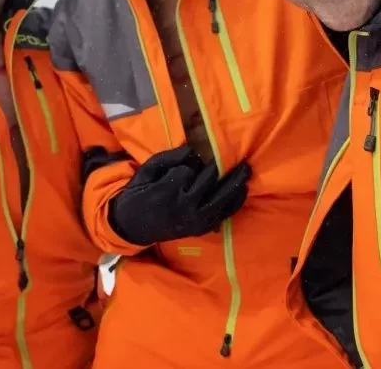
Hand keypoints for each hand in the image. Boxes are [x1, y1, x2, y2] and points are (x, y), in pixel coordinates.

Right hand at [107, 145, 251, 245]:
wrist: (134, 225)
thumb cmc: (139, 193)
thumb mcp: (147, 170)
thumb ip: (168, 158)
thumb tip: (193, 151)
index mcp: (166, 192)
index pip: (187, 171)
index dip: (187, 165)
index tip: (183, 166)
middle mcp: (184, 207)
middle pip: (208, 182)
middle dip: (216, 169)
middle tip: (226, 160)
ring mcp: (195, 220)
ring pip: (221, 198)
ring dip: (236, 182)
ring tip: (246, 169)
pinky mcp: (202, 228)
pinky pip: (223, 213)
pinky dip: (235, 201)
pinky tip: (243, 189)